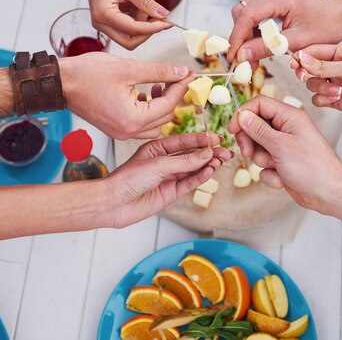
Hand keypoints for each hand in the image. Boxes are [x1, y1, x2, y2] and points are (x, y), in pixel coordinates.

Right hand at [60, 52, 191, 138]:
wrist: (61, 83)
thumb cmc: (88, 74)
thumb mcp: (129, 68)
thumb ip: (159, 72)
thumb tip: (181, 72)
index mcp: (132, 119)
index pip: (167, 105)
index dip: (180, 87)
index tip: (189, 74)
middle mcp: (127, 131)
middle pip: (164, 117)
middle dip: (173, 96)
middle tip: (178, 76)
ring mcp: (120, 132)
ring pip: (154, 124)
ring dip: (161, 106)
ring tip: (159, 85)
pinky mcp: (115, 128)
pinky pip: (140, 124)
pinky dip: (147, 110)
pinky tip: (144, 92)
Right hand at [80, 0, 171, 49]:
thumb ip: (146, 2)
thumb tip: (163, 15)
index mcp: (104, 14)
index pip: (133, 30)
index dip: (153, 28)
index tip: (167, 22)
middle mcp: (101, 24)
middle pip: (130, 42)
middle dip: (147, 31)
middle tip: (158, 15)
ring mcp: (103, 25)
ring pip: (130, 37)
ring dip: (142, 25)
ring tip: (144, 2)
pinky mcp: (108, 23)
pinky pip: (127, 29)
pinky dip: (137, 20)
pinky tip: (138, 4)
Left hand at [103, 133, 231, 228]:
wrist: (114, 202)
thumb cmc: (128, 179)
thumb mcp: (158, 164)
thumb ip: (185, 161)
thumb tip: (206, 154)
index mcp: (157, 148)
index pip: (184, 142)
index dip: (201, 140)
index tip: (217, 139)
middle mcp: (164, 162)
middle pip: (192, 156)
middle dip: (210, 153)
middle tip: (227, 152)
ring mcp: (169, 177)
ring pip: (194, 169)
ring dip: (208, 165)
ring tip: (222, 161)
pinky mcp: (171, 192)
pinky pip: (190, 182)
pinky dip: (201, 177)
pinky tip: (211, 171)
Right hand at [227, 0, 341, 65]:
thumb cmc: (327, 26)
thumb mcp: (296, 42)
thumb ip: (266, 48)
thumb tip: (241, 57)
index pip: (246, 16)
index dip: (237, 39)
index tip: (234, 59)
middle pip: (242, 13)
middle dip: (240, 39)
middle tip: (244, 63)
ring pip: (244, 13)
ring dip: (245, 36)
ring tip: (252, 59)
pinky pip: (253, 12)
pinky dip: (252, 31)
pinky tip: (258, 47)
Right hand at [227, 96, 341, 213]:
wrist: (328, 193)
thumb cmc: (312, 167)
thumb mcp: (280, 146)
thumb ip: (258, 130)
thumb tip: (242, 116)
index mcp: (290, 117)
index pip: (260, 104)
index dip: (243, 114)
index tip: (232, 129)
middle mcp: (287, 128)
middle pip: (255, 126)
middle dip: (250, 141)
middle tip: (248, 153)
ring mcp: (284, 146)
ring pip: (258, 147)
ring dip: (262, 160)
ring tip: (275, 167)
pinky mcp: (283, 162)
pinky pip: (265, 164)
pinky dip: (270, 173)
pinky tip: (283, 179)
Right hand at [292, 44, 341, 119]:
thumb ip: (324, 66)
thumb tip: (303, 59)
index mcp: (339, 53)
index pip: (313, 52)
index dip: (301, 57)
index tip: (294, 62)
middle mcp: (335, 68)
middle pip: (308, 69)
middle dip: (306, 73)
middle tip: (305, 76)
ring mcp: (334, 84)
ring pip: (312, 85)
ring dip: (320, 88)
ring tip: (336, 90)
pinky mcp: (335, 100)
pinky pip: (318, 99)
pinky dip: (324, 99)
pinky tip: (337, 98)